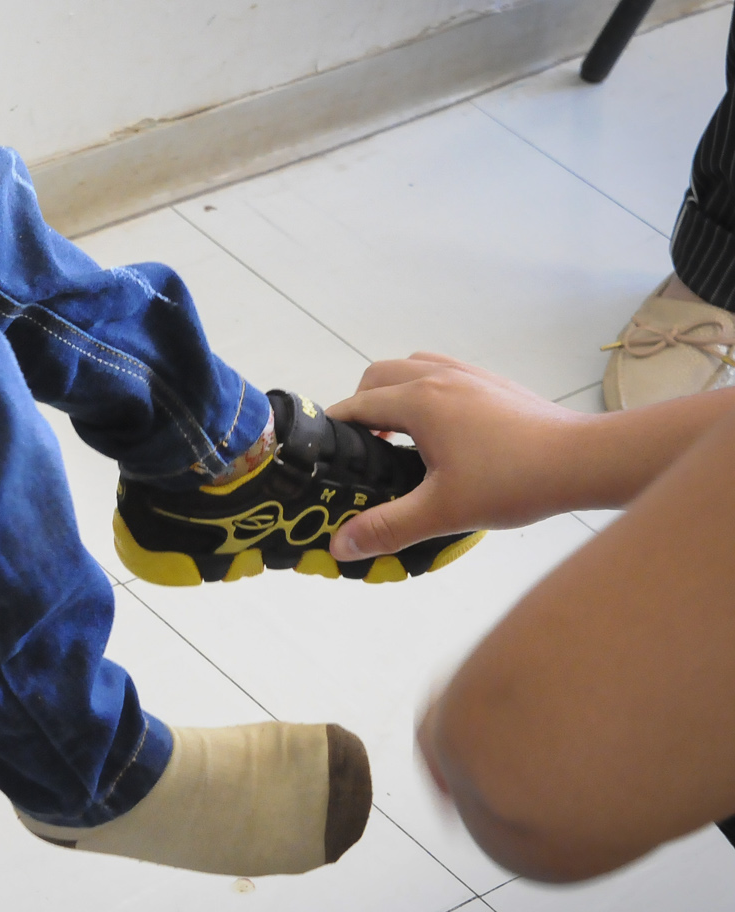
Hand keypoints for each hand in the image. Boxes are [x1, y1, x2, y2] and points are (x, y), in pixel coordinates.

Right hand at [325, 354, 583, 559]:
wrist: (584, 460)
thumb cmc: (514, 481)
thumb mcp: (443, 511)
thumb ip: (387, 527)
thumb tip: (339, 545)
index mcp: (419, 401)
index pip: (357, 406)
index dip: (335, 430)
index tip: (326, 456)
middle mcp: (439, 377)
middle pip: (379, 375)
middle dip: (362, 406)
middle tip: (365, 449)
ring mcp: (470, 375)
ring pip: (413, 367)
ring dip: (395, 392)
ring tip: (401, 434)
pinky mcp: (494, 382)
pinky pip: (444, 371)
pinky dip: (427, 390)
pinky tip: (443, 429)